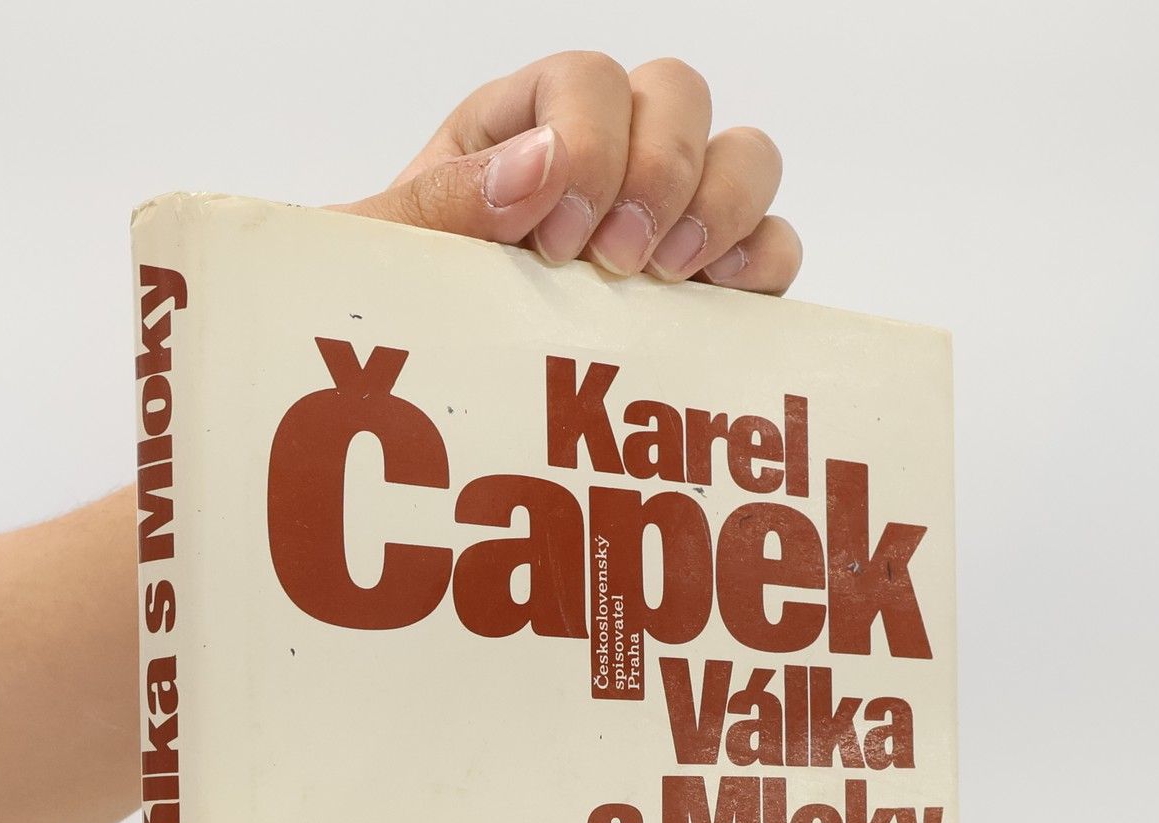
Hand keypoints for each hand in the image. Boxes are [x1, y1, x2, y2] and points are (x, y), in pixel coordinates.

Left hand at [333, 51, 799, 294]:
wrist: (422, 407)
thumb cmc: (400, 325)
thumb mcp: (385, 262)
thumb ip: (439, 205)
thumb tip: (538, 168)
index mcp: (521, 132)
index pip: (587, 78)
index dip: (588, 143)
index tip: (554, 234)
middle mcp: (608, 161)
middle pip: (678, 95)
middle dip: (659, 171)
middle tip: (614, 261)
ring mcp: (667, 223)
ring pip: (744, 156)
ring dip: (722, 206)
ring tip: (664, 278)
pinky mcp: (710, 290)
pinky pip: (773, 248)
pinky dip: (763, 262)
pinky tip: (717, 297)